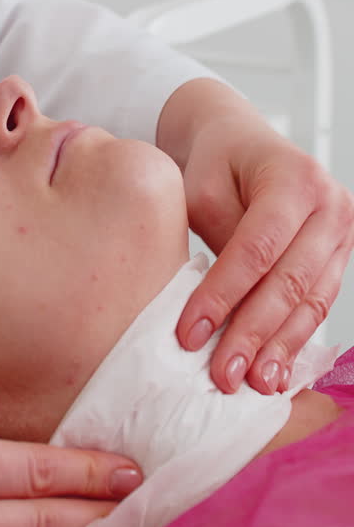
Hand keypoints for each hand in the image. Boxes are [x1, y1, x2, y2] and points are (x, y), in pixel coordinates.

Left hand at [157, 80, 353, 395]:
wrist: (237, 141)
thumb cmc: (213, 163)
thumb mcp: (201, 189)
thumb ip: (218, 241)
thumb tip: (223, 311)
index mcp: (294, 178)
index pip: (258, 248)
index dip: (223, 295)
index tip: (188, 334)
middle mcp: (329, 204)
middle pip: (290, 281)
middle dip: (253, 334)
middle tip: (222, 376)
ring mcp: (341, 232)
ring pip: (310, 301)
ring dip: (279, 348)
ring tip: (252, 385)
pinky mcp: (337, 257)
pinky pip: (317, 305)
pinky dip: (293, 340)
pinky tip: (275, 372)